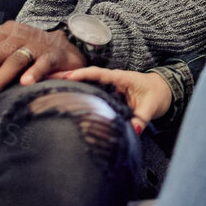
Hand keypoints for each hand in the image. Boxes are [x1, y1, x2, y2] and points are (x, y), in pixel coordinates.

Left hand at [0, 21, 85, 105]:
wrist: (67, 50)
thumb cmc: (32, 56)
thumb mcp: (10, 54)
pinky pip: (42, 64)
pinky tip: (25, 84)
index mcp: (5, 31)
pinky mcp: (55, 53)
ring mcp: (38, 43)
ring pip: (14, 60)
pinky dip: (33, 73)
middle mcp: (20, 33)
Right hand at [54, 67, 173, 133]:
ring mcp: (108, 86)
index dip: (82, 74)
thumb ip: (142, 118)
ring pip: (85, 83)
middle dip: (65, 76)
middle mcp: (111, 79)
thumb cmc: (157, 95)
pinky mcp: (106, 93)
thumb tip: (134, 130)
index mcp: (121, 78)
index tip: (66, 76)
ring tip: (44, 86)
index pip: (99, 74)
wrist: (163, 91)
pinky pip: (90, 91)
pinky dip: (76, 92)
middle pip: (85, 76)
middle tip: (42, 78)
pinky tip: (61, 97)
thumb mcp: (151, 107)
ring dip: (67, 83)